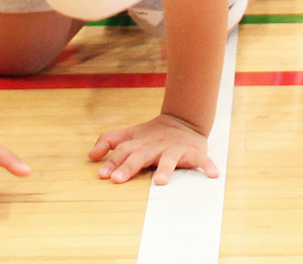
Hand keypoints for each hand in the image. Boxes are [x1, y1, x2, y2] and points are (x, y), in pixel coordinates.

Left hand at [89, 113, 218, 185]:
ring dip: (165, 169)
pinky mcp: (193, 152)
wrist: (184, 120)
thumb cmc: (153, 135)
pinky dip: (207, 165)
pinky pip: (201, 160)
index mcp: (140, 142)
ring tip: (160, 182)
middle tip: (117, 180)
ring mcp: (174, 149)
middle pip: (140, 155)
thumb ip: (110, 142)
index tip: (102, 175)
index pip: (123, 150)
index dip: (112, 162)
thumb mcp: (131, 135)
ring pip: (169, 159)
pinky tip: (212, 174)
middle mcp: (155, 145)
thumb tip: (90, 155)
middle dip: (128, 167)